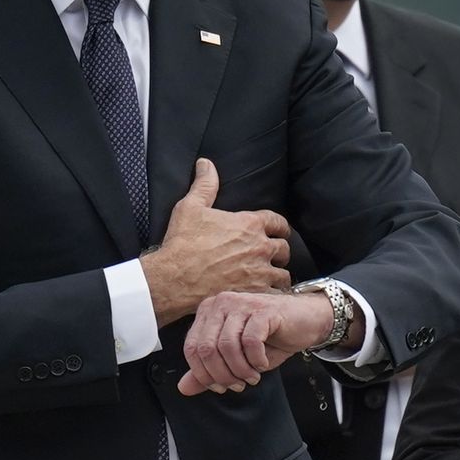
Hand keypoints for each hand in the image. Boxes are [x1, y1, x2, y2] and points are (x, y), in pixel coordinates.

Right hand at [140, 158, 291, 325]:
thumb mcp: (190, 206)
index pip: (278, 222)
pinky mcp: (255, 293)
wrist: (174, 278)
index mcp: (250, 224)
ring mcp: (260, 272)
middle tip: (270, 258)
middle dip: (279, 252)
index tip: (277, 232)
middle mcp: (260, 247)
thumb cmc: (182, 243)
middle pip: (284, 248)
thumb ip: (205, 184)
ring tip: (268, 278)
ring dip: (277, 275)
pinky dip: (272, 295)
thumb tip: (206, 163)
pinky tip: (264, 295)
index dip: (279, 227)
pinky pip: (276, 294)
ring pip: (283, 274)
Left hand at [177, 291, 341, 395]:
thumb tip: (183, 388)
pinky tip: (263, 363)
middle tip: (238, 384)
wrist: (306, 321)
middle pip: (207, 349)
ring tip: (252, 376)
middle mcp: (221, 303)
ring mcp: (242, 303)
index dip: (203, 374)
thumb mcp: (235, 359)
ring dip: (240, 370)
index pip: (192, 348)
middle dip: (222, 375)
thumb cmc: (270, 337)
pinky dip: (256, 360)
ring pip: (226, 346)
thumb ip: (208, 371)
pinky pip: (250, 341)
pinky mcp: (262, 309)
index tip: (220, 386)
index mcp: (209, 312)